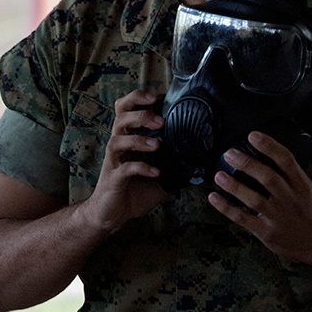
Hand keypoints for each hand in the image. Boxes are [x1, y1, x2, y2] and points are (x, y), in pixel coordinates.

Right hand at [82, 89, 167, 234]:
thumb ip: (173, 165)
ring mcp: (114, 162)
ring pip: (118, 140)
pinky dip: (141, 168)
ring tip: (157, 144)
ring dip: (139, 139)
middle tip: (160, 120)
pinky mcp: (113, 179)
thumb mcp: (157, 174)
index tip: (156, 96)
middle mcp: (117, 146)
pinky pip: (125, 169)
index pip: (124, 109)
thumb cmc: (133, 191)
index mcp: (126, 139)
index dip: (137, 98)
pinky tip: (155, 171)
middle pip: (120, 118)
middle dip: (141, 115)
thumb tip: (200, 161)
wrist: (111, 215)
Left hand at [208, 131, 311, 262]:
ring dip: (233, 185)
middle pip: (268, 177)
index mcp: (301, 184)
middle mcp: (290, 199)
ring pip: (253, 198)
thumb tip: (265, 153)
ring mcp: (278, 216)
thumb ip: (289, 174)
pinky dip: (226, 207)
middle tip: (230, 154)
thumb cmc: (311, 213)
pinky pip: (243, 218)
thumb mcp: (306, 188)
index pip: (286, 160)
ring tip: (219, 175)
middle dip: (247, 164)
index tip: (253, 136)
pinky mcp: (267, 232)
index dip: (269, 146)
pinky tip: (215, 197)